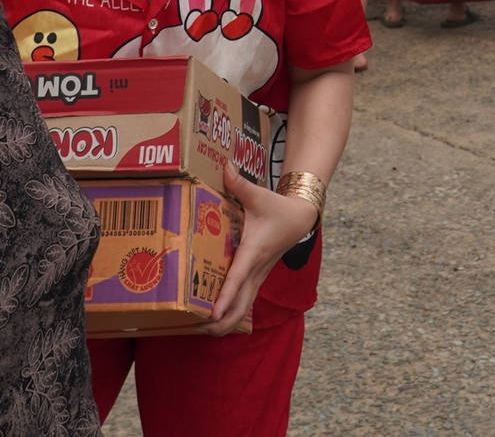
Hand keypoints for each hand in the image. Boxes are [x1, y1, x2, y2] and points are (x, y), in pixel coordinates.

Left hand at [200, 171, 321, 335]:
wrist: (300, 218)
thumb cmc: (277, 208)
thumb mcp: (259, 195)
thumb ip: (238, 183)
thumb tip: (225, 166)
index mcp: (253, 252)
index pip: (237, 279)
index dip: (224, 297)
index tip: (211, 314)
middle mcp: (256, 271)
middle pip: (240, 307)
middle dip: (219, 323)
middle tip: (194, 328)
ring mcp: (258, 278)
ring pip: (243, 311)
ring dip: (224, 324)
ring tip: (196, 329)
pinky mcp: (257, 280)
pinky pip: (244, 304)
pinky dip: (230, 315)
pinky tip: (211, 319)